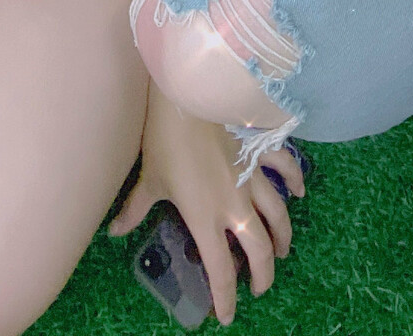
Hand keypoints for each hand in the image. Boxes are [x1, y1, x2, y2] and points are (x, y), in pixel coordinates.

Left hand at [109, 86, 303, 324]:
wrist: (188, 97)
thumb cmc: (164, 140)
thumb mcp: (148, 179)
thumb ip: (135, 210)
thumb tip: (114, 232)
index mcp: (205, 218)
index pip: (221, 270)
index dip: (226, 297)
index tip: (228, 315)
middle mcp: (234, 205)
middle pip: (259, 249)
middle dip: (264, 274)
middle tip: (261, 286)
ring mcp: (251, 177)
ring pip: (277, 216)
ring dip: (282, 237)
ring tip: (282, 250)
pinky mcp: (259, 152)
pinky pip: (284, 169)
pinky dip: (294, 181)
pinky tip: (298, 193)